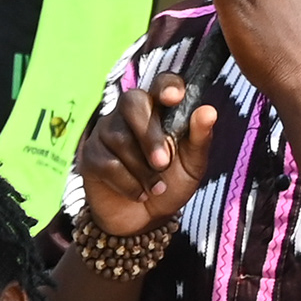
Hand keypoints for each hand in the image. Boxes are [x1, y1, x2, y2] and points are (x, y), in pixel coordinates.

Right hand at [71, 72, 218, 243]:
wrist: (145, 219)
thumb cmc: (172, 183)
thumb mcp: (193, 164)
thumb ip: (199, 138)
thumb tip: (209, 111)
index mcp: (159, 108)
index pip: (161, 82)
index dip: (166, 85)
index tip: (173, 98)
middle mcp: (129, 113)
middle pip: (132, 103)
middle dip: (149, 134)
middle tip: (163, 163)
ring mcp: (107, 132)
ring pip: (121, 138)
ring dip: (142, 169)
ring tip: (156, 187)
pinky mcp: (91, 155)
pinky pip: (108, 164)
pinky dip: (129, 183)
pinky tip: (139, 193)